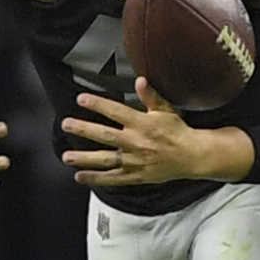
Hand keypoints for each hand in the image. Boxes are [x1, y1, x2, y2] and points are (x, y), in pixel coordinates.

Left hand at [60, 78, 223, 185]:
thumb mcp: (166, 110)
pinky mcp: (136, 175)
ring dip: (85, 158)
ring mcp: (135, 160)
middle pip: (105, 135)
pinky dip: (97, 178)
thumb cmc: (178, 132)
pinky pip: (113, 178)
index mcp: (142, 123)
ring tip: (67, 156)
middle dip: (84, 129)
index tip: (81, 99)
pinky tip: (81, 176)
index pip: (116, 111)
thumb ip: (150, 96)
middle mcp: (136, 142)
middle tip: (67, 125)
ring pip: (106, 159)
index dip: (98, 104)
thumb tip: (140, 80)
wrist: (192, 156)